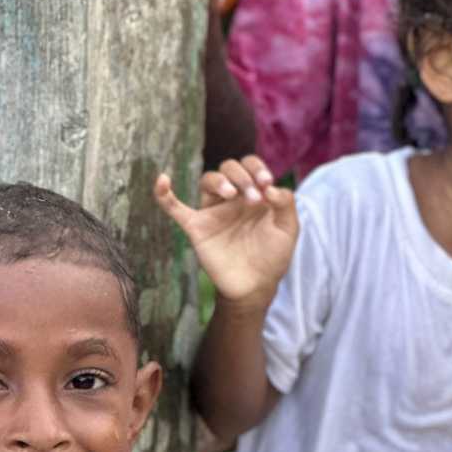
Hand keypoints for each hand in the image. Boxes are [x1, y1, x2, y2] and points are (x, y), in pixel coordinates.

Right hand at [155, 156, 298, 308]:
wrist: (255, 286)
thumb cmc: (273, 256)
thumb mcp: (288, 229)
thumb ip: (285, 204)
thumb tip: (270, 187)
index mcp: (255, 193)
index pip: (250, 165)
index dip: (257, 167)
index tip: (266, 183)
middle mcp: (233, 198)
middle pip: (229, 168)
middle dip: (241, 177)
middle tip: (253, 200)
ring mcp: (214, 211)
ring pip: (207, 180)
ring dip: (219, 180)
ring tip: (232, 195)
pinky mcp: (197, 227)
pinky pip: (175, 208)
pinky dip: (164, 194)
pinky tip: (162, 179)